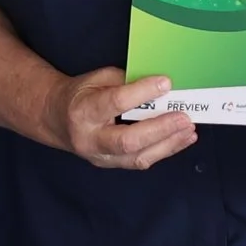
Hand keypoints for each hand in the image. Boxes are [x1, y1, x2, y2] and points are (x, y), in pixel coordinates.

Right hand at [43, 67, 196, 169]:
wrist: (56, 119)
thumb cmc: (80, 94)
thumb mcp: (97, 79)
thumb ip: (125, 82)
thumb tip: (159, 85)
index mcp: (83, 111)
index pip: (115, 103)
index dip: (141, 92)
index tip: (166, 83)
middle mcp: (90, 139)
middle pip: (127, 141)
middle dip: (160, 129)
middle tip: (184, 117)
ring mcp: (101, 157)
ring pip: (138, 158)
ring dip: (168, 144)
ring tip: (189, 129)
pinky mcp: (112, 165)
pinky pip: (141, 162)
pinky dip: (165, 150)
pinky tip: (182, 138)